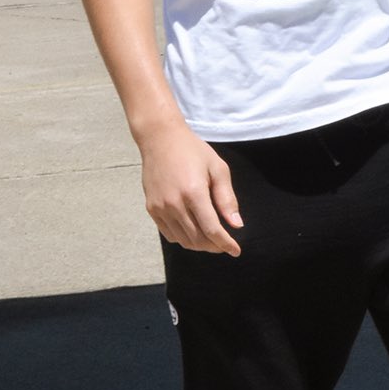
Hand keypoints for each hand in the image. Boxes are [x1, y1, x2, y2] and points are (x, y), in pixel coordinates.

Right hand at [138, 121, 242, 255]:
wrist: (160, 138)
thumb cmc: (192, 151)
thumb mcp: (217, 168)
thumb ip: (227, 198)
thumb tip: (236, 225)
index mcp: (194, 192)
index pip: (212, 230)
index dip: (226, 244)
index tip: (236, 251)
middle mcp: (174, 203)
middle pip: (198, 239)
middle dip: (214, 246)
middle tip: (225, 244)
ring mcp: (160, 207)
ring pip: (183, 240)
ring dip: (200, 245)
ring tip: (211, 239)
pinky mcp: (152, 208)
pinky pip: (169, 234)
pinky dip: (183, 238)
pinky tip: (193, 231)